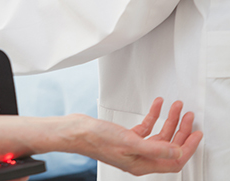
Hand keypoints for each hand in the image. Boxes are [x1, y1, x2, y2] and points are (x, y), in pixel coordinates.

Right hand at [73, 98, 201, 175]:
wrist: (76, 131)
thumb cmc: (96, 139)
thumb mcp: (129, 142)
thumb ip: (155, 149)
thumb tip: (177, 152)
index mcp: (142, 164)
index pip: (174, 160)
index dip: (188, 147)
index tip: (196, 134)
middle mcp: (139, 158)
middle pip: (169, 147)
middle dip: (181, 130)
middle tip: (189, 117)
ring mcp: (133, 147)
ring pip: (159, 135)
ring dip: (169, 120)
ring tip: (175, 107)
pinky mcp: (125, 137)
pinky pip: (145, 128)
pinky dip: (153, 116)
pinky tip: (156, 106)